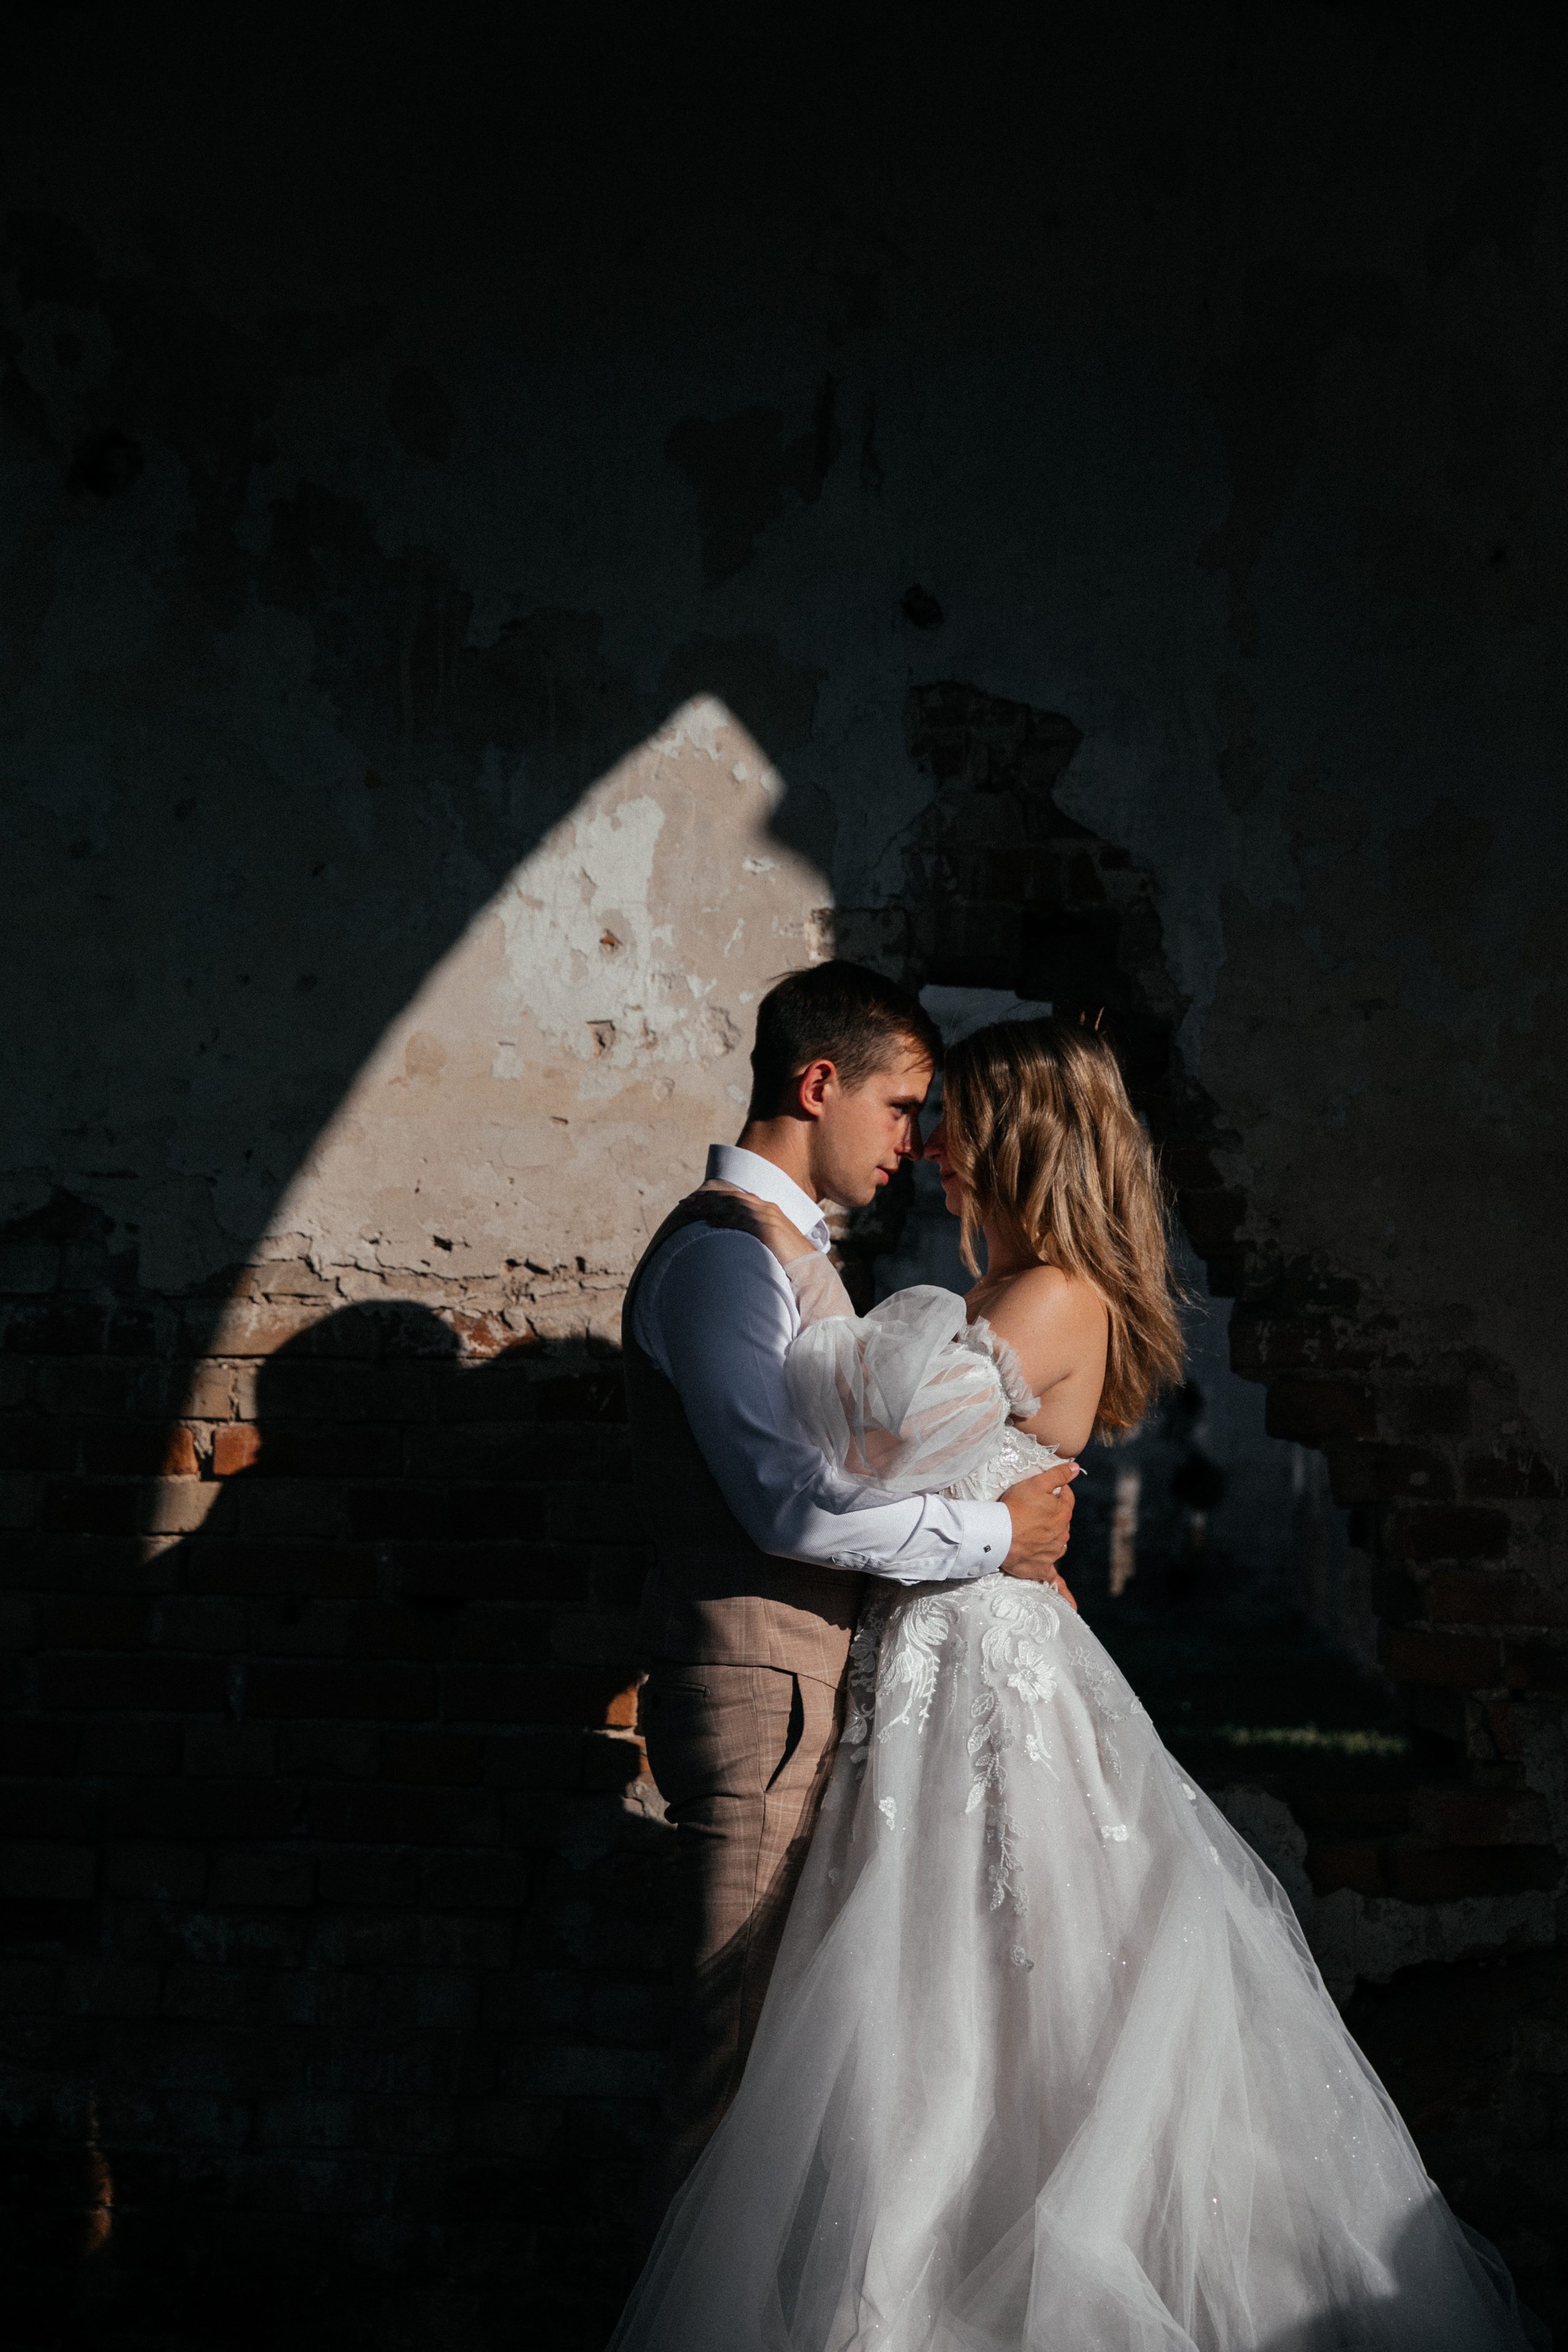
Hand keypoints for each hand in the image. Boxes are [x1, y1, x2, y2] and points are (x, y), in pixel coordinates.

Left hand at [678, 1181, 811, 1267]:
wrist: (808, 1267)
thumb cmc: (787, 1258)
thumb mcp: (769, 1240)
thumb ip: (754, 1232)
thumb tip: (733, 1235)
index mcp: (767, 1208)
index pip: (736, 1197)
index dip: (714, 1196)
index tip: (696, 1199)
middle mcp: (767, 1208)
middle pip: (731, 1198)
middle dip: (707, 1199)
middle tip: (686, 1202)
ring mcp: (768, 1217)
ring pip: (734, 1206)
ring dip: (711, 1208)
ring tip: (693, 1211)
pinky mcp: (768, 1229)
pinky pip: (742, 1221)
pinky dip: (724, 1220)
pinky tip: (710, 1223)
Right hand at [1000, 1463, 1079, 1608]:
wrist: (997, 1535)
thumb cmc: (1014, 1507)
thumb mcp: (1036, 1483)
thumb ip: (1058, 1475)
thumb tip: (1075, 1467)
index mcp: (1063, 1514)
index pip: (1066, 1499)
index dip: (1056, 1492)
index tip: (1043, 1490)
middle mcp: (1062, 1535)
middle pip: (1061, 1522)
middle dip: (1050, 1516)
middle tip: (1030, 1512)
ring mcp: (1052, 1553)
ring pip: (1057, 1544)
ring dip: (1049, 1540)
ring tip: (1031, 1534)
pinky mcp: (1041, 1568)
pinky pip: (1055, 1582)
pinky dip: (1064, 1592)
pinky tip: (1072, 1606)